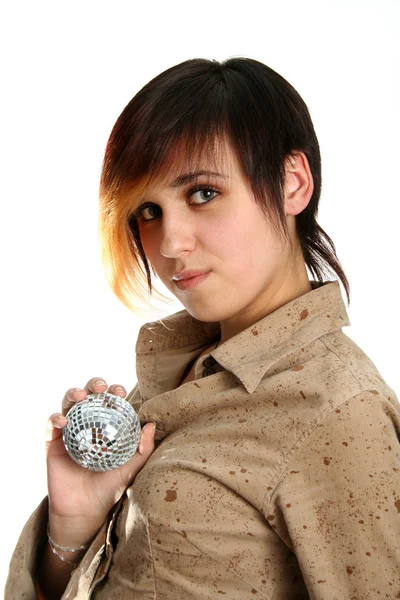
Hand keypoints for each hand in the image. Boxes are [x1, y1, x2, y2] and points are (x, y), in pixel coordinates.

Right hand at [45, 377, 154, 545]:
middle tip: (101, 387)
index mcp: (106, 427)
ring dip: (73, 393)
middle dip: (94, 384)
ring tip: (80, 395)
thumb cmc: (108, 488)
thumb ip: (142, 449)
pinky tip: (63, 421)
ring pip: (68, 403)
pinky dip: (55, 418)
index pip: (110, 402)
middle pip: (89, 396)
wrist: (83, 511)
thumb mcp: (130, 468)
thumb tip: (151, 425)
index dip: (114, 392)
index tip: (119, 392)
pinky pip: (51, 424)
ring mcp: (69, 432)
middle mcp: (88, 425)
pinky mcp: (53, 443)